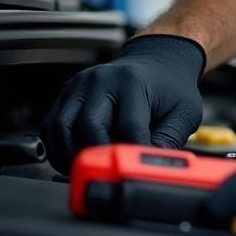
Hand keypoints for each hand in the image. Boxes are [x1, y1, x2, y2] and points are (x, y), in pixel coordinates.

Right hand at [40, 34, 204, 171]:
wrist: (157, 62)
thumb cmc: (169, 87)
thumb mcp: (184, 111)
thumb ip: (168, 139)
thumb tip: (147, 168)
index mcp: (134, 82)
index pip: (128, 126)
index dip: (129, 154)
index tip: (131, 171)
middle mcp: (102, 80)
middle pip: (89, 126)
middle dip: (97, 156)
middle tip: (106, 172)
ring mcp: (81, 85)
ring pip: (62, 127)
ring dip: (70, 155)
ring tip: (88, 168)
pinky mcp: (67, 92)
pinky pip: (51, 124)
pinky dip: (57, 146)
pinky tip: (73, 156)